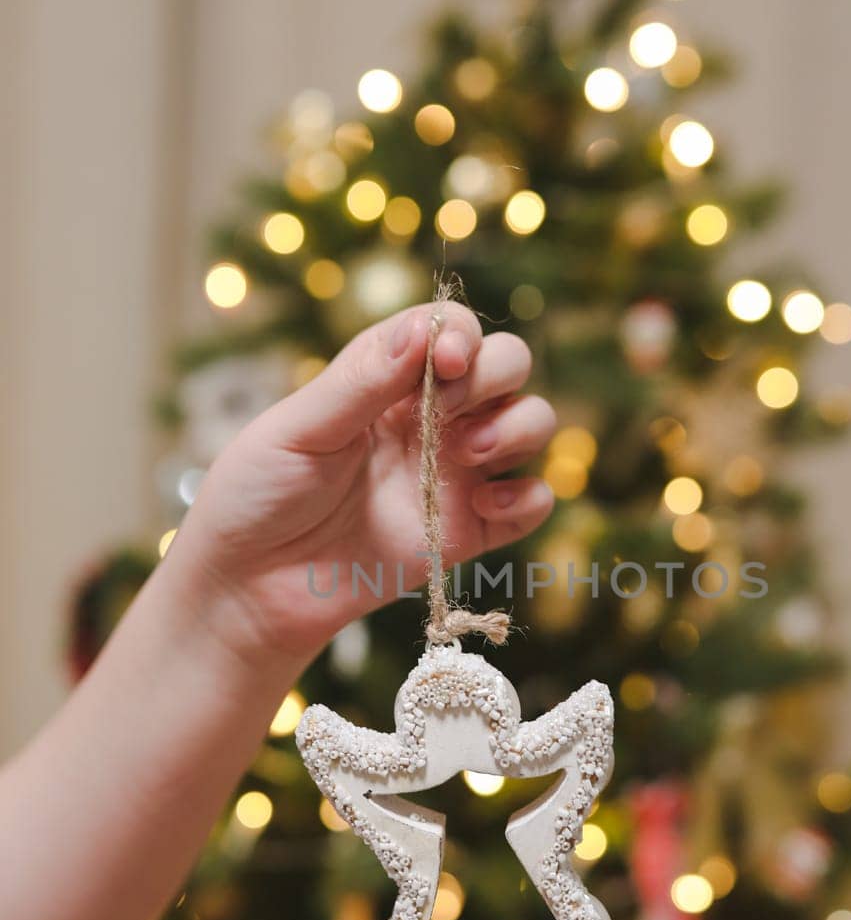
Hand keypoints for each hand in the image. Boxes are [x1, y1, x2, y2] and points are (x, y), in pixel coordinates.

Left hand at [168, 302, 555, 665]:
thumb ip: (361, 380)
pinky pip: (532, 503)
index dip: (461, 334)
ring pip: (531, 424)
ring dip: (517, 428)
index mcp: (385, 381)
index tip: (444, 361)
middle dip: (495, 375)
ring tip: (469, 455)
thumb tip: (420, 330)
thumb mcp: (297, 429)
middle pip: (507, 365)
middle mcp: (430, 418)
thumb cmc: (257, 498)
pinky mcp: (467, 532)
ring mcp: (453, 474)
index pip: (449, 329)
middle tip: (450, 411)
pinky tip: (484, 506)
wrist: (249, 590)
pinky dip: (528, 498)